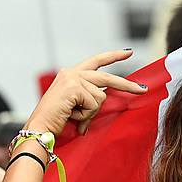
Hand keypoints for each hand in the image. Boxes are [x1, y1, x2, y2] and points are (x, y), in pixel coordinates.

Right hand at [24, 50, 146, 135]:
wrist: (39, 129)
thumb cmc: (55, 122)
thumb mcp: (75, 106)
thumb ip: (89, 98)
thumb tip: (106, 98)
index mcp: (70, 75)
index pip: (96, 61)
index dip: (112, 56)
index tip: (128, 52)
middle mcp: (71, 73)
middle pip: (106, 77)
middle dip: (126, 85)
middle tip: (142, 90)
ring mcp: (72, 78)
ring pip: (100, 96)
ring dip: (90, 113)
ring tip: (73, 117)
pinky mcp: (74, 87)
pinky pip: (95, 103)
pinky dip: (85, 115)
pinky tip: (71, 116)